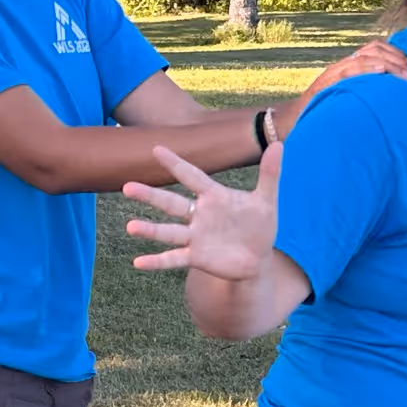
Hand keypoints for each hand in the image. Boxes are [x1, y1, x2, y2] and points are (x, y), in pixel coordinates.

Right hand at [123, 142, 282, 278]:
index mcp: (214, 197)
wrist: (258, 258)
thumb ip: (269, 173)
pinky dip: (157, 261)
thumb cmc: (259, 225)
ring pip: (168, 231)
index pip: (192, 176)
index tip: (156, 148)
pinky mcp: (196, 257)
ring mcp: (195, 237)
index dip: (176, 163)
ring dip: (150, 230)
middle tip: (127, 187)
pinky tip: (138, 262)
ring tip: (130, 226)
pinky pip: (173, 258)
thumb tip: (279, 144)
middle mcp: (199, 215)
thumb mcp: (266, 200)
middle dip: (150, 196)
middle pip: (171, 203)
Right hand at [274, 36, 406, 139]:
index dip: (395, 53)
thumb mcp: (348, 99)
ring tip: (404, 75)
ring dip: (389, 65)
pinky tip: (382, 72)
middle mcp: (342, 65)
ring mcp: (334, 73)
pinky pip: (349, 70)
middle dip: (396, 59)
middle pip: (373, 49)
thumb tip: (391, 96)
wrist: (292, 122)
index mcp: (349, 67)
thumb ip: (364, 92)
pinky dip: (368, 69)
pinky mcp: (327, 83)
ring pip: (365, 57)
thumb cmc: (323, 114)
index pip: (375, 49)